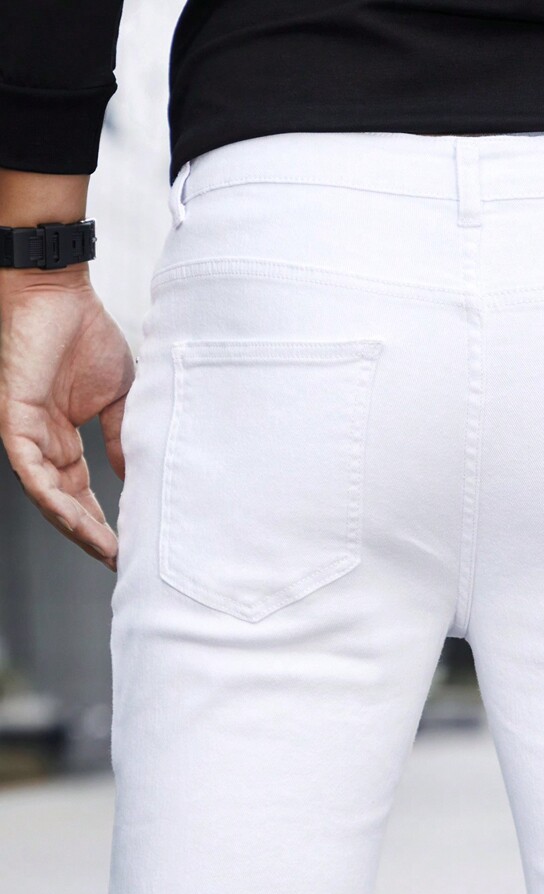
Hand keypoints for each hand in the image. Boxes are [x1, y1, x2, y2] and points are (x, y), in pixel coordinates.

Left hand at [0, 267, 134, 570]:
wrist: (56, 290)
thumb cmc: (83, 332)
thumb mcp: (119, 398)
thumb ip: (123, 438)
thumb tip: (137, 477)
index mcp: (63, 438)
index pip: (80, 493)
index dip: (103, 522)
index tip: (130, 547)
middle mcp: (41, 442)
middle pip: (63, 504)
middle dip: (91, 536)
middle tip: (121, 562)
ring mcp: (25, 434)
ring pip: (46, 497)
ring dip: (75, 528)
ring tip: (105, 550)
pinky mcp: (14, 421)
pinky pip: (31, 472)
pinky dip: (54, 501)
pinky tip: (78, 521)